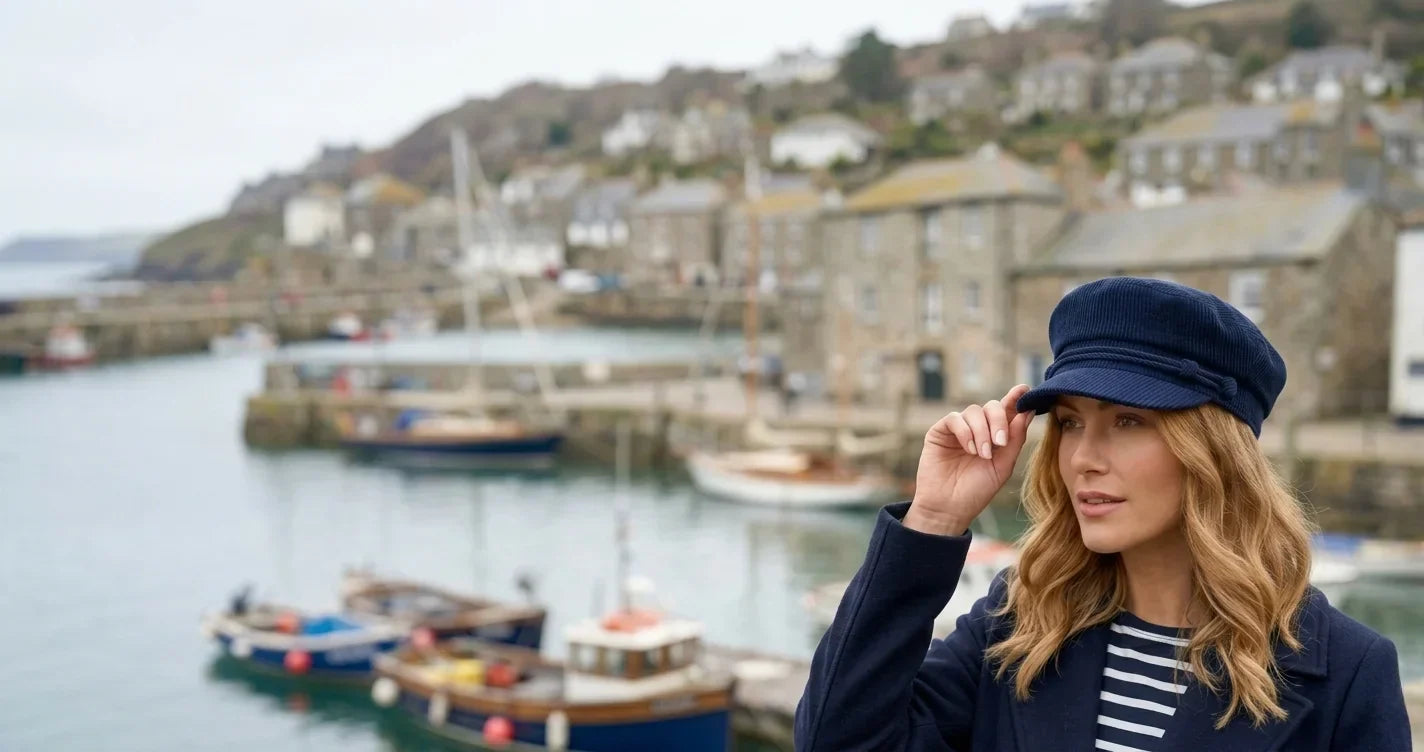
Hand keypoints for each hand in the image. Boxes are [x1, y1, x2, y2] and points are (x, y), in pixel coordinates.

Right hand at [905, 384, 1034, 535]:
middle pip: (992, 406)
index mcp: (995, 436)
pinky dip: (965, 432)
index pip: (1007, 411)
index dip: (1016, 398)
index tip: (1025, 390)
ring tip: (982, 455)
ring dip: (982, 431)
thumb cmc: (977, 491)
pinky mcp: (940, 432)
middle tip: (1000, 443)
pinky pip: (955, 419)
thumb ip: (1015, 439)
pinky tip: (969, 449)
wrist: (949, 508)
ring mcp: (958, 430)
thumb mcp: (1003, 466)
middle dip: (999, 421)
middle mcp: (977, 429)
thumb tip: (1028, 411)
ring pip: (974, 411)